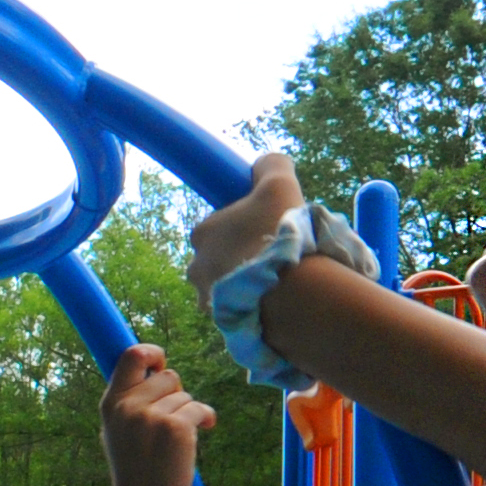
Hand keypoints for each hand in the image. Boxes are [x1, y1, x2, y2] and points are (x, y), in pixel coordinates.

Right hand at [100, 344, 214, 485]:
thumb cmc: (136, 468)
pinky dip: (206, 419)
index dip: (151, 353)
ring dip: (188, 412)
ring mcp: (152, 417)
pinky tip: (203, 431)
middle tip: (169, 421)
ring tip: (176, 440)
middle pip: (168, 376)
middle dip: (176, 394)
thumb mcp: (118, 430)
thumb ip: (130, 398)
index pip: (131, 356)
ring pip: (185, 395)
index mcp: (110, 404)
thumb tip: (153, 364)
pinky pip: (200, 409)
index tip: (160, 363)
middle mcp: (128, 407)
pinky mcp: (177, 429)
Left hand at [184, 151, 306, 302]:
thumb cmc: (280, 232)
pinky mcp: (222, 323)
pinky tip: (272, 302)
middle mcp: (195, 266)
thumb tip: (266, 162)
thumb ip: (271, 165)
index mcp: (201, 232)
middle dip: (240, 257)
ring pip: (224, 286)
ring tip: (274, 284)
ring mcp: (206, 298)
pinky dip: (250, 307)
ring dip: (244, 285)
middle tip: (272, 258)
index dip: (243, 226)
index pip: (217, 225)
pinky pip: (235, 310)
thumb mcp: (279, 184)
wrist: (290, 291)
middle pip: (219, 257)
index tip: (265, 230)